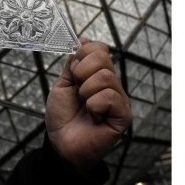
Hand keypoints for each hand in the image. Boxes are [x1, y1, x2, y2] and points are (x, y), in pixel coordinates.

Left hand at [45, 40, 131, 170]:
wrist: (60, 144)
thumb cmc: (62, 117)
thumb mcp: (62, 85)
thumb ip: (72, 64)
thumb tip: (83, 40)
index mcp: (96, 75)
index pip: (99, 48)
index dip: (83, 53)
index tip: (72, 70)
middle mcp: (111, 84)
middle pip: (103, 57)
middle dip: (81, 71)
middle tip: (76, 90)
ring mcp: (118, 99)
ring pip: (106, 76)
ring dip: (86, 91)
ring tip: (84, 105)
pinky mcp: (123, 115)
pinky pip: (110, 96)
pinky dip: (94, 104)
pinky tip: (93, 116)